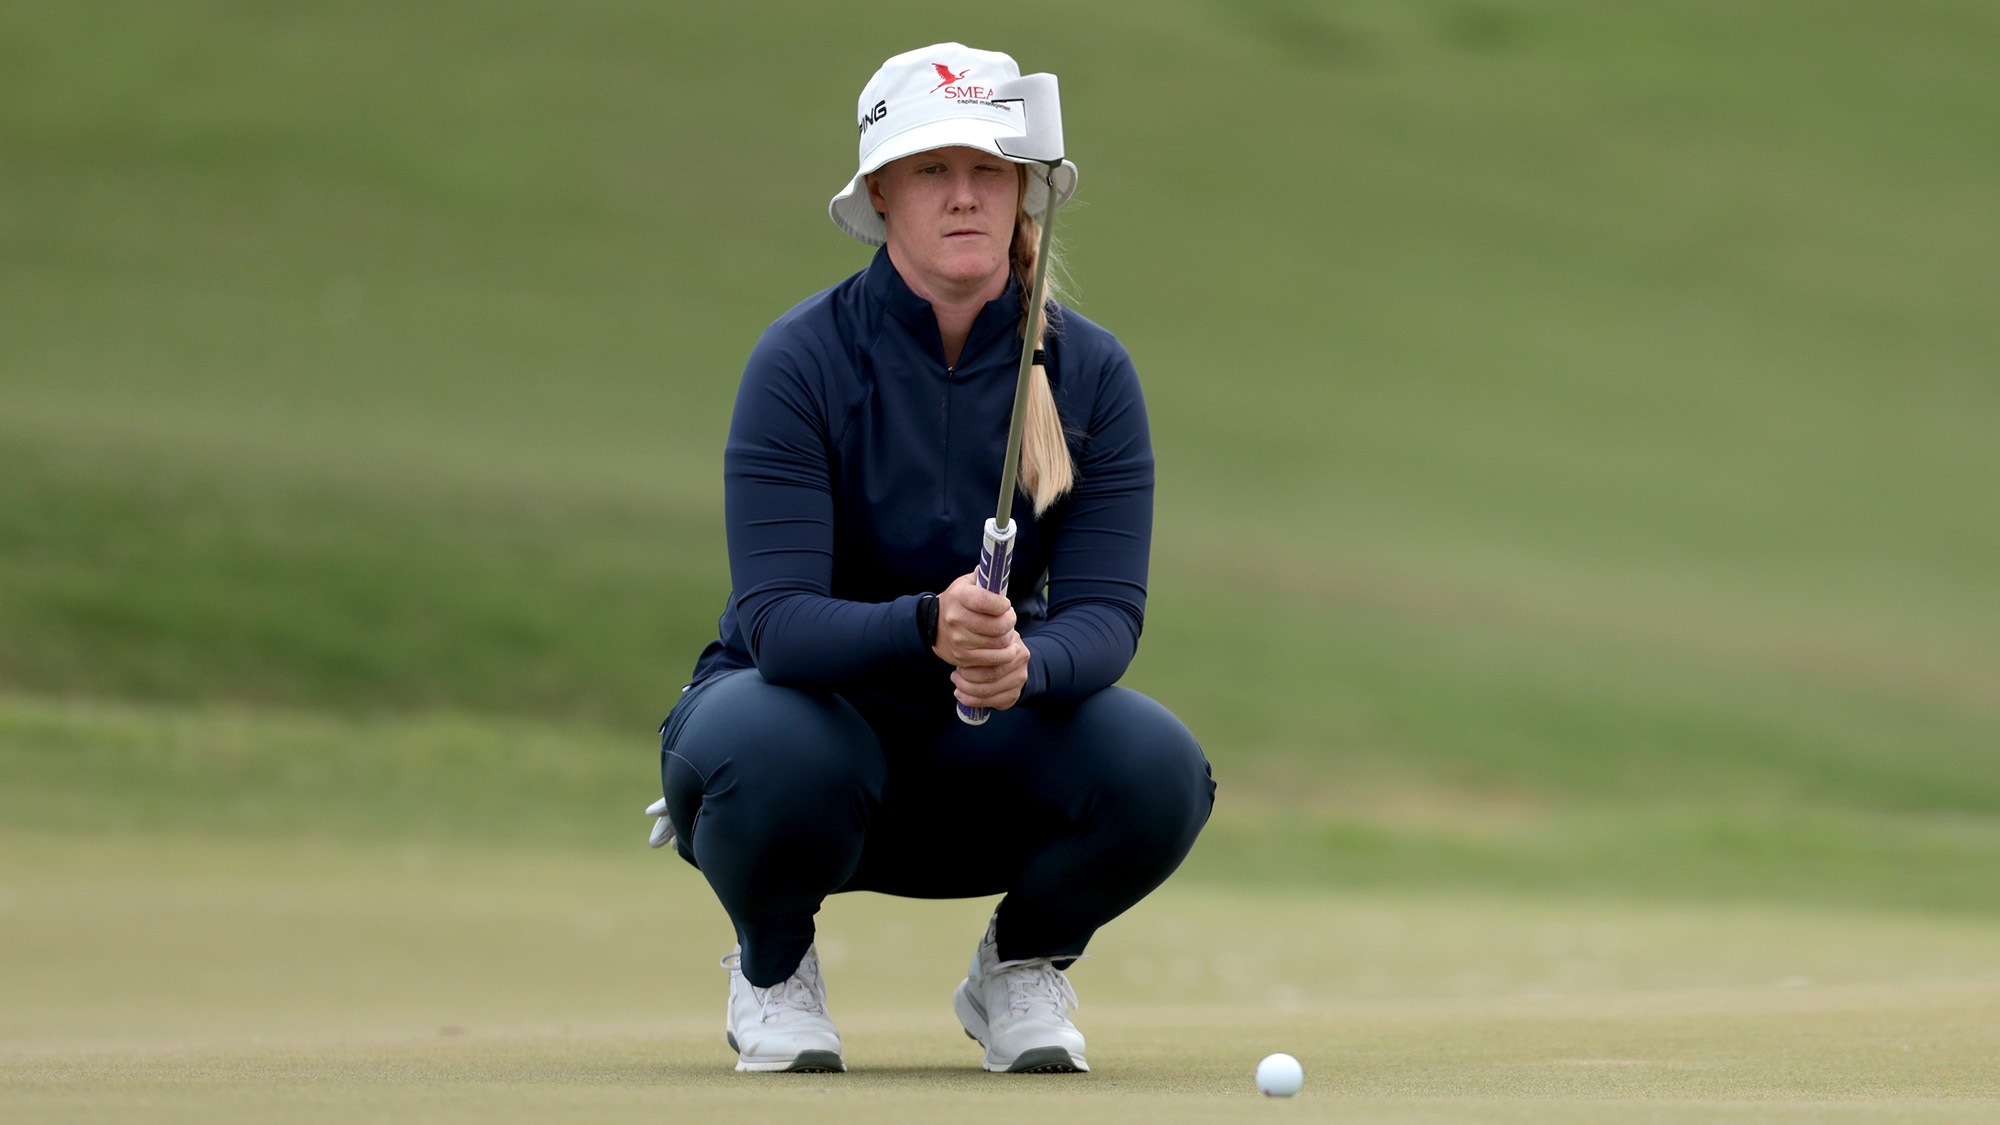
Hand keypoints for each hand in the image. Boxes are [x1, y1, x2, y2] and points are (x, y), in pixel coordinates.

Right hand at [934, 571, 1029, 710]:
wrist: (932, 626)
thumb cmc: (958, 601)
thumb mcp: (967, 584)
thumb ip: (984, 576)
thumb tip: (998, 566)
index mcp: (959, 597)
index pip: (984, 601)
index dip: (1002, 604)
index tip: (1006, 604)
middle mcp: (956, 619)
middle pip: (996, 626)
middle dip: (1010, 621)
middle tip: (1009, 618)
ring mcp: (959, 640)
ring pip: (998, 643)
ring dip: (1009, 637)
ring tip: (1006, 631)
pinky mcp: (963, 657)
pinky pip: (994, 659)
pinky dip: (1006, 653)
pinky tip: (1007, 646)